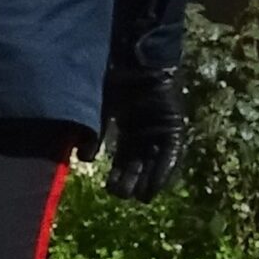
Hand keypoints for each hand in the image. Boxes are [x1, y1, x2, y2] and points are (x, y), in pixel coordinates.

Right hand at [102, 67, 186, 201]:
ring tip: (139, 198)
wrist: (136, 61)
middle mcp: (145, 133)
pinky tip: (156, 185)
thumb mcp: (101, 111)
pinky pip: (171, 154)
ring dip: (148, 180)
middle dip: (130, 180)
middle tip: (121, 194)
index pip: (123, 159)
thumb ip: (95, 134)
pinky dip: (164, 170)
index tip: (109, 188)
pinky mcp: (174, 127)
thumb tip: (85, 159)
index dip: (117, 174)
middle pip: (138, 164)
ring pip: (155, 163)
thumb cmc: (115, 80)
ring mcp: (160, 131)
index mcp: (127, 130)